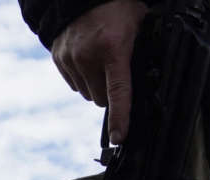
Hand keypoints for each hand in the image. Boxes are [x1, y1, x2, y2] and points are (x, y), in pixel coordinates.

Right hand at [50, 0, 146, 144]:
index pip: (118, 92)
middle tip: (116, 74)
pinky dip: (83, 78)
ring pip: (87, 94)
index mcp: (113, 49)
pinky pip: (74, 84)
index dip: (120, 117)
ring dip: (96, 86)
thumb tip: (150, 81)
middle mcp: (88, 57)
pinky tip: (88, 60)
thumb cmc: (118, 8)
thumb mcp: (139, 26)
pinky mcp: (59, 59)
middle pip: (101, 99)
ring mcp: (71, 59)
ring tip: (101, 62)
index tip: (118, 137)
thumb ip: (142, 53)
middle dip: (110, 94)